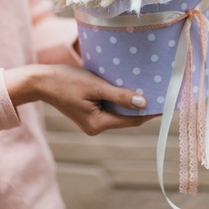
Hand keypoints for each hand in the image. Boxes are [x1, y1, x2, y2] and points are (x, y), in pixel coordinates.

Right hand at [4, 64, 154, 134]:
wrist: (41, 80)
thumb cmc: (66, 81)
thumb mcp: (95, 86)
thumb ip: (119, 95)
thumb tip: (143, 102)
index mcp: (98, 124)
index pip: (132, 120)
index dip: (150, 112)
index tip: (166, 103)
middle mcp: (96, 127)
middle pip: (126, 117)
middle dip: (142, 106)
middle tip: (160, 92)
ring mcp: (92, 121)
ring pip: (118, 112)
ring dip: (130, 101)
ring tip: (148, 88)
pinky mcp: (89, 113)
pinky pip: (109, 107)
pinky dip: (119, 99)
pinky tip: (127, 87)